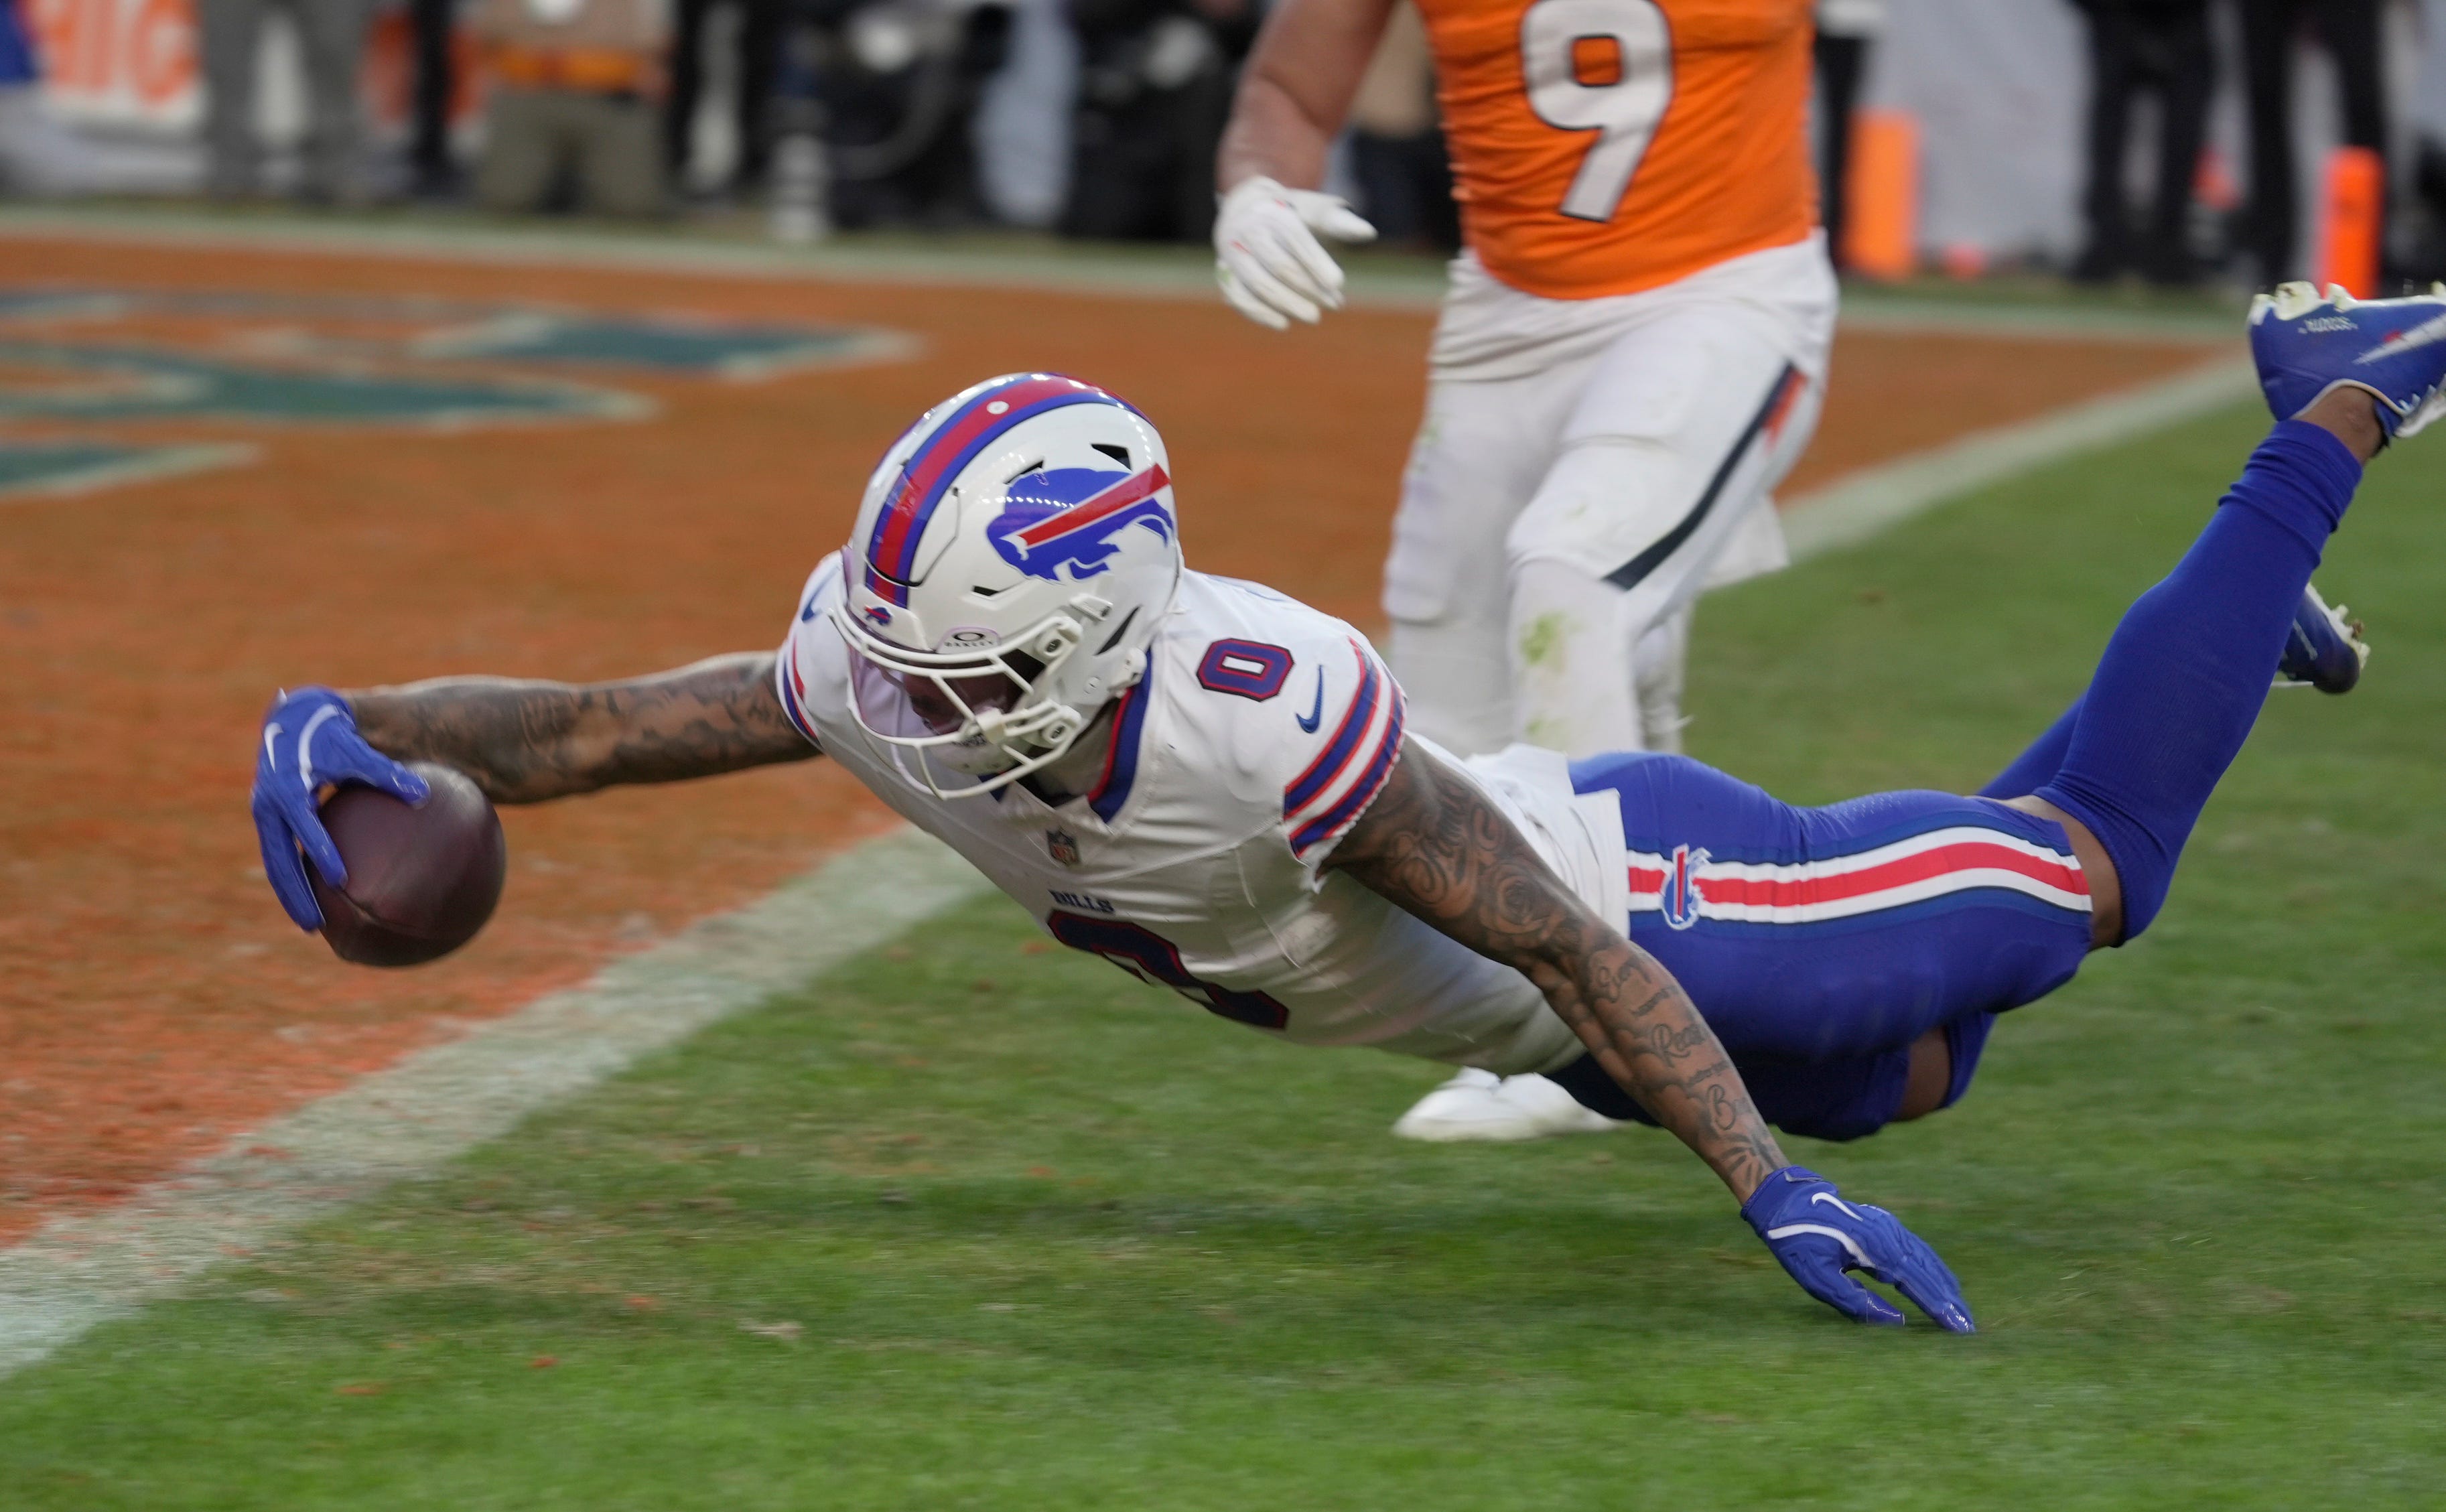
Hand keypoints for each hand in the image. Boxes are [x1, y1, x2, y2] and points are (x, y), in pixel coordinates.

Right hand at [251, 686, 428, 929]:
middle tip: (315, 925)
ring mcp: (266, 815)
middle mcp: (268, 806)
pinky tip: (318, 900)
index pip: (305, 826)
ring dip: (291, 895)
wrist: (295, 720)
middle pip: (278, 859)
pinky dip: (295, 878)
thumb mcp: (356, 749)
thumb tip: (424, 794)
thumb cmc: (331, 734)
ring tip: (312, 926)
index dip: (321, 852)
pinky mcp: (270, 821)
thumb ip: (387, 772)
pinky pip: (282, 855)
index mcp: (287, 789)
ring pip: (276, 863)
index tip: (342, 879)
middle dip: (295, 893)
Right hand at [1213, 174, 1377, 329]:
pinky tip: (1283, 324)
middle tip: (1335, 304)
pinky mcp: (1225, 273)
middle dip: (1308, 287)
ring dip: (1287, 303)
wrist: (1249, 209)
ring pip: (1258, 283)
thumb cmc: (1293, 215)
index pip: (1295, 238)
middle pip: (1278, 264)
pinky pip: (1238, 297)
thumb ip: (1341, 223)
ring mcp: (1233, 253)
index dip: (1316, 262)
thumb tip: (1369, 233)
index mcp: (1273, 213)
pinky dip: (1259, 313)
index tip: (1339, 283)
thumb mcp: (1317, 212)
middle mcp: (1248, 231)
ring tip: (1314, 317)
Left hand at [1741, 1166, 1974, 1331]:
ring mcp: (1889, 1226)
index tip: (1960, 1328)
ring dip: (1945, 1285)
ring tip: (1961, 1312)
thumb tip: (1897, 1322)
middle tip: (1969, 1329)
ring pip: (1926, 1258)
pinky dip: (1933, 1269)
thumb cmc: (1796, 1241)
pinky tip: (1942, 1284)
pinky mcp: (1885, 1226)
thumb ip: (1855, 1301)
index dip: (1939, 1307)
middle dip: (1950, 1300)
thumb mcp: (1816, 1277)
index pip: (1916, 1282)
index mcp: (1874, 1246)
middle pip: (1928, 1270)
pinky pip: (1917, 1250)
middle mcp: (1889, 1233)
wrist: (1785, 1201)